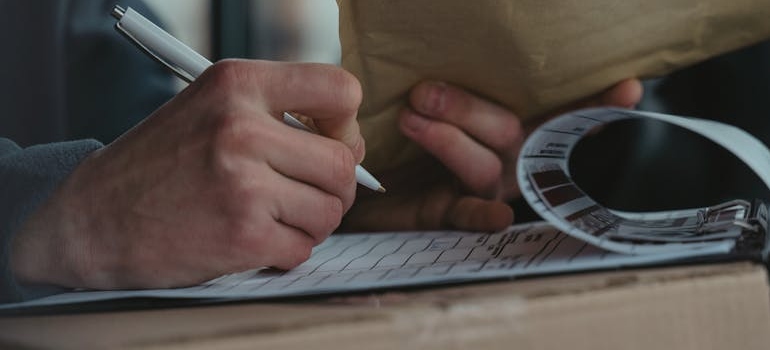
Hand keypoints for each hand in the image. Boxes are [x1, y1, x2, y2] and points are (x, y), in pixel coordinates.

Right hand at [11, 59, 363, 289]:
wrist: (94, 219)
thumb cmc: (160, 163)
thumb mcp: (211, 108)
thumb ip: (278, 114)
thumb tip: (352, 148)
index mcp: (237, 84)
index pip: (339, 90)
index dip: (346, 125)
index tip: (332, 143)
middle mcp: (240, 128)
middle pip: (343, 163)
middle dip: (337, 188)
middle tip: (309, 195)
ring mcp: (242, 183)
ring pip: (330, 210)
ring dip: (311, 223)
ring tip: (275, 217)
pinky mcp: (242, 234)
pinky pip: (303, 247)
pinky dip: (287, 251)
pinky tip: (256, 240)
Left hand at [342, 79, 641, 231]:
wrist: (370, 183)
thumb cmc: (412, 135)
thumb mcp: (437, 103)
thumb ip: (456, 85)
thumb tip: (455, 28)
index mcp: (511, 132)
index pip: (558, 115)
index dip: (593, 105)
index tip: (628, 89)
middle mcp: (505, 160)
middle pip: (506, 131)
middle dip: (468, 109)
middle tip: (424, 91)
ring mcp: (483, 188)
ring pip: (483, 166)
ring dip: (451, 140)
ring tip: (412, 117)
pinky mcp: (451, 213)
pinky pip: (469, 217)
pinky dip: (482, 216)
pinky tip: (497, 216)